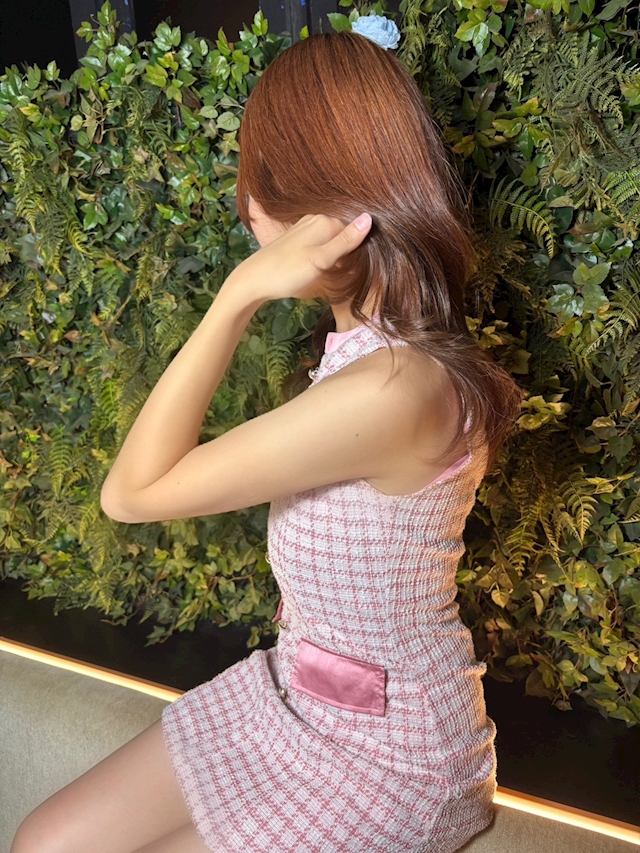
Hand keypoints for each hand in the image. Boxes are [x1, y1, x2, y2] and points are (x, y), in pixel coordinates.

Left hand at [223, 212, 372, 303]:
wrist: (253, 280)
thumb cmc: (287, 272)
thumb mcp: (321, 260)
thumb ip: (346, 241)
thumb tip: (370, 218)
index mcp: (326, 221)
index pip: (356, 231)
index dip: (359, 251)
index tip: (353, 269)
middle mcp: (316, 219)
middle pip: (344, 234)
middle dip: (348, 253)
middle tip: (340, 274)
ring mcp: (305, 228)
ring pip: (332, 240)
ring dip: (336, 256)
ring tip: (329, 273)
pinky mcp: (297, 238)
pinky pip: (321, 244)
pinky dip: (324, 256)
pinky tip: (317, 269)